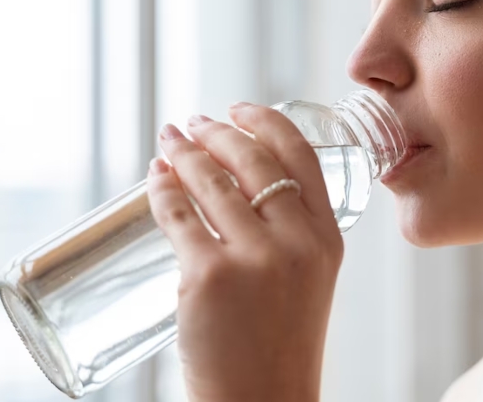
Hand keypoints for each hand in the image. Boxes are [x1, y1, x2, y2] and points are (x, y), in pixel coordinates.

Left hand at [145, 103, 342, 401]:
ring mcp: (253, 259)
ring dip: (184, 153)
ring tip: (169, 143)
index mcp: (327, 239)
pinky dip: (161, 189)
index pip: (301, 156)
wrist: (263, 400)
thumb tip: (236, 182)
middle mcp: (296, 242)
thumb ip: (291, 233)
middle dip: (216, 133)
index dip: (266, 122)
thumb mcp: (309, 281)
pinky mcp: (209, 277)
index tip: (240, 109)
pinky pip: (178, 216)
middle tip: (193, 124)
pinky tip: (155, 178)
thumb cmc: (279, 346)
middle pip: (253, 160)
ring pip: (211, 182)